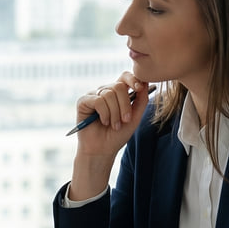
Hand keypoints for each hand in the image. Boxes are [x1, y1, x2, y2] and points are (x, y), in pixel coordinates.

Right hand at [67, 72, 152, 200]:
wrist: (102, 150)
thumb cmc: (117, 135)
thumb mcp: (134, 117)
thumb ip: (141, 100)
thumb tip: (145, 81)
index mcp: (117, 93)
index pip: (125, 76)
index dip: (133, 79)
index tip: (139, 88)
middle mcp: (105, 91)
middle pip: (119, 86)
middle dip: (125, 105)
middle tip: (125, 120)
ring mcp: (93, 95)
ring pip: (109, 94)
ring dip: (115, 113)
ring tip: (113, 125)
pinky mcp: (83, 101)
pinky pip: (98, 100)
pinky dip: (104, 113)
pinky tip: (103, 122)